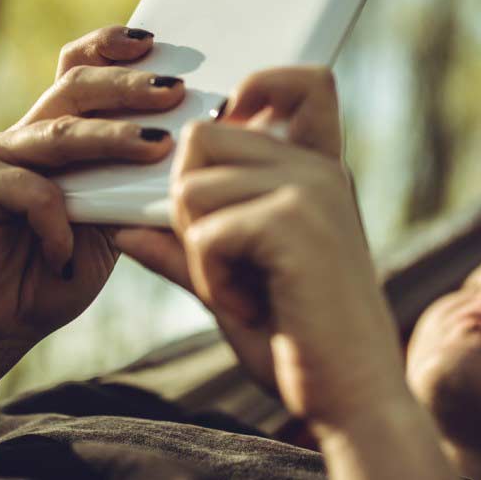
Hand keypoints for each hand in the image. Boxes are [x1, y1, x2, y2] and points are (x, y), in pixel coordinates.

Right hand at [0, 26, 182, 413]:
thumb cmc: (54, 275)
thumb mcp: (106, 230)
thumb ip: (128, 193)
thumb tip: (182, 159)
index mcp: (55, 137)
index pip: (79, 72)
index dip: (110, 50)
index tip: (155, 44)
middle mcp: (23, 137)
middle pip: (74, 87)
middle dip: (128, 86)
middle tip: (173, 92)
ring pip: (59, 134)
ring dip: (111, 139)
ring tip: (155, 148)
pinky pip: (30, 191)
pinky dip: (57, 222)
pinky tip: (65, 252)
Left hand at [115, 66, 407, 425]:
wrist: (355, 398)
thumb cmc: (301, 346)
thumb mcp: (234, 289)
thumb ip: (187, 251)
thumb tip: (126, 229)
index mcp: (318, 175)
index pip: (303, 82)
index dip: (256, 89)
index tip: (233, 138)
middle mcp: (319, 170)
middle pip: (203, 137)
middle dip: (189, 206)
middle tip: (228, 266)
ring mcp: (310, 190)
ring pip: (191, 187)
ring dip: (199, 253)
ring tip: (243, 294)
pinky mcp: (293, 222)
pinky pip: (204, 232)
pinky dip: (212, 281)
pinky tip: (251, 309)